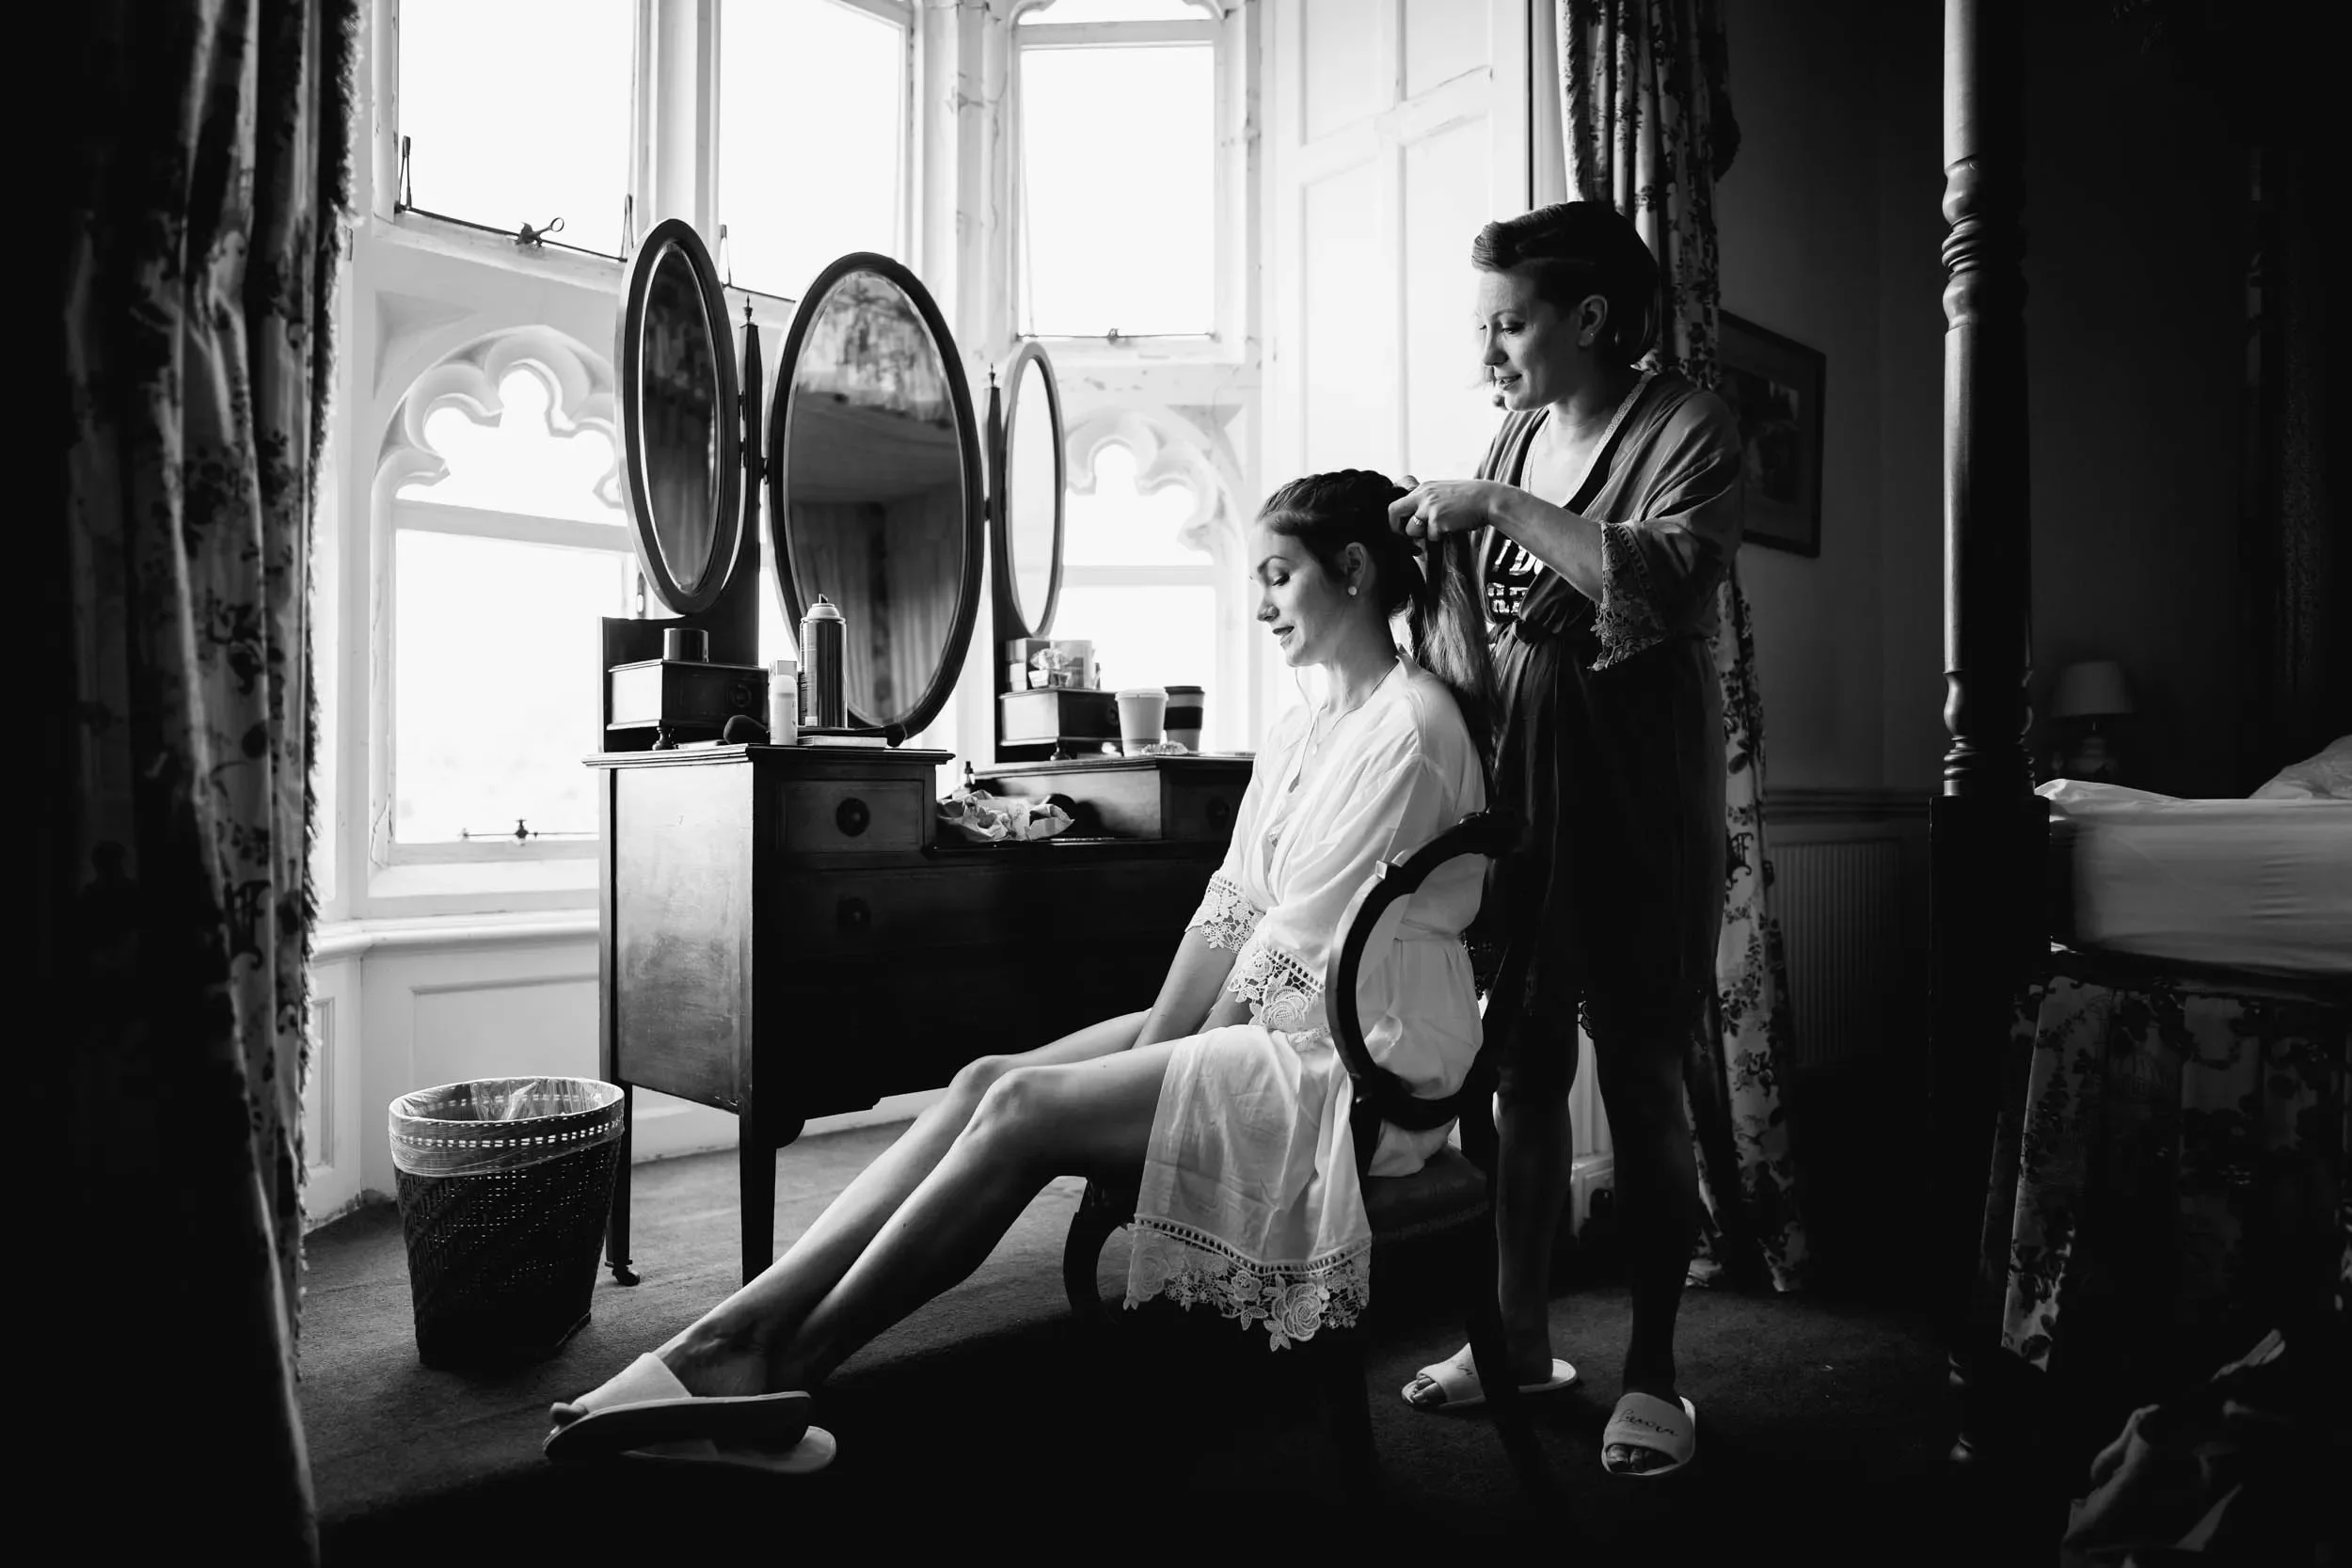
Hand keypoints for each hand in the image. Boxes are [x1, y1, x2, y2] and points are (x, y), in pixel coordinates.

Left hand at [1387, 477, 1517, 541]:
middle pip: (1394, 512)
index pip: (1397, 501)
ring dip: (1422, 535)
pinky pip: (1431, 536)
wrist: (1488, 499)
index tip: (1402, 526)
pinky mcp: (1438, 520)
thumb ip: (1428, 502)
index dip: (1395, 517)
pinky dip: (1439, 537)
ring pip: (1412, 529)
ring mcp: (1429, 508)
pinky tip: (1452, 528)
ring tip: (1440, 530)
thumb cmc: (1469, 498)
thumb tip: (1415, 521)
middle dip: (1397, 528)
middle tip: (1406, 538)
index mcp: (1424, 488)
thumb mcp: (1444, 492)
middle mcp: (1423, 495)